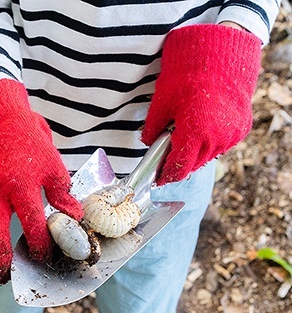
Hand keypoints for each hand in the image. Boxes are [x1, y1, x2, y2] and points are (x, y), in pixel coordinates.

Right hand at [0, 79, 82, 283]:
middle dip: (1, 258)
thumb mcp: (54, 166)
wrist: (1, 124)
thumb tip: (73, 219)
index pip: (31, 223)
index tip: (47, 256)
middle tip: (10, 277)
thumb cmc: (30, 146)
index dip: (40, 245)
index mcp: (21, 184)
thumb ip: (63, 195)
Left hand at [141, 24, 261, 183]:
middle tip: (166, 164)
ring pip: (208, 156)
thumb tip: (147, 142)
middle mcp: (216, 139)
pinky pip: (222, 145)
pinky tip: (199, 135)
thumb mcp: (161, 102)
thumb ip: (152, 128)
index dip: (167, 175)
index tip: (159, 178)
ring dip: (195, 155)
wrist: (221, 57)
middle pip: (193, 165)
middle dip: (179, 166)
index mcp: (195, 135)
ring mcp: (231, 135)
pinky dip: (209, 144)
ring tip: (182, 146)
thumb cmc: (187, 77)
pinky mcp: (241, 128)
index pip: (179, 167)